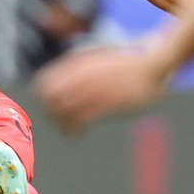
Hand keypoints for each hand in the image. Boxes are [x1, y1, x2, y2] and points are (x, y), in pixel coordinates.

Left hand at [36, 46, 170, 133]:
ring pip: (64, 111)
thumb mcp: (98, 58)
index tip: (46, 105)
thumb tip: (62, 77)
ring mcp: (95, 89)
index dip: (42, 96)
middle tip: (55, 120)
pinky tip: (77, 135)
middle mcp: (83, 77)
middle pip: (51, 98)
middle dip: (50, 112)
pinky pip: (82, 120)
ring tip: (66, 130)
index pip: (46, 81)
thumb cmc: (126, 65)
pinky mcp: (107, 104)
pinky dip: (75, 130)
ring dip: (61, 124)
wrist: (152, 67)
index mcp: (79, 64)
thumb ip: (79, 67)